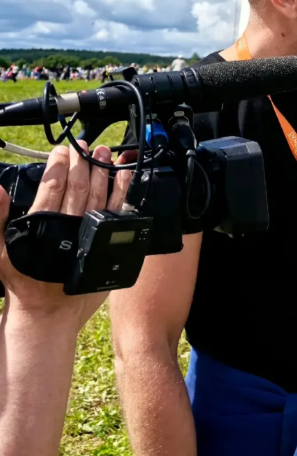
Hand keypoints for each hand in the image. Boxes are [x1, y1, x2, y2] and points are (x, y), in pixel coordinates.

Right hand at [0, 143, 134, 325]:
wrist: (46, 310)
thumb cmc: (23, 279)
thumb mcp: (1, 249)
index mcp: (43, 226)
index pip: (52, 187)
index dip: (58, 165)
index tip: (61, 151)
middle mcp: (69, 227)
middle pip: (78, 187)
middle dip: (82, 162)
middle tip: (84, 146)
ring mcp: (90, 235)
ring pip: (99, 196)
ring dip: (102, 171)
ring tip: (104, 152)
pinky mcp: (106, 243)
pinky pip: (117, 212)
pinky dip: (122, 192)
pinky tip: (124, 177)